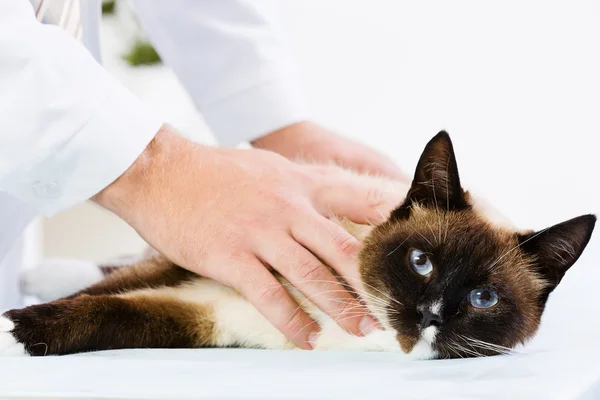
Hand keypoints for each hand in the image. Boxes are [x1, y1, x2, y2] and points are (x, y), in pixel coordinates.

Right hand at [93, 125, 403, 348]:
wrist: (161, 171)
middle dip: (372, 280)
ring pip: (312, 274)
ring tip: (364, 328)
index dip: (393, 220)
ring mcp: (259, 231)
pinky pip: (269, 295)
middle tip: (394, 306)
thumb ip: (305, 187)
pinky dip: (292, 320)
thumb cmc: (217, 172)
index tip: (417, 244)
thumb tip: (333, 207)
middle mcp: (288, 206)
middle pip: (344, 246)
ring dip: (342, 306)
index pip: (360, 199)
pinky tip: (308, 337)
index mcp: (302, 183)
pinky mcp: (231, 256)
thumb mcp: (272, 168)